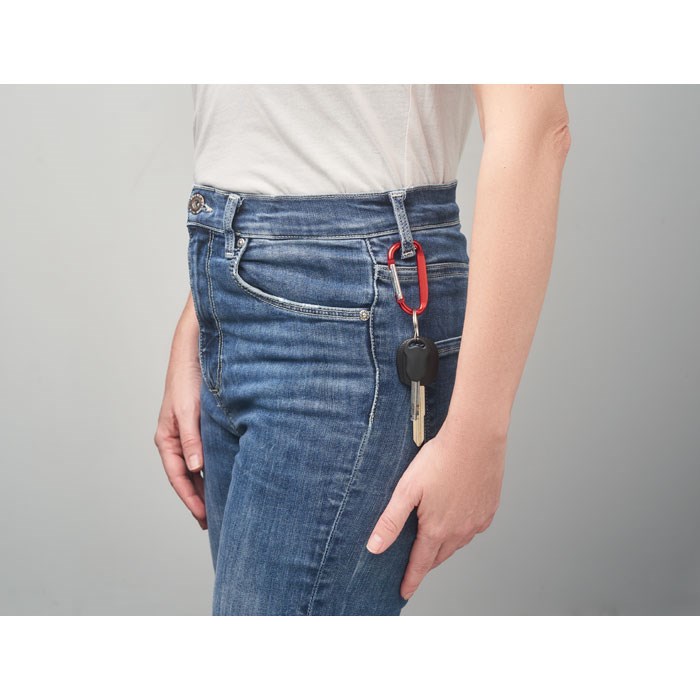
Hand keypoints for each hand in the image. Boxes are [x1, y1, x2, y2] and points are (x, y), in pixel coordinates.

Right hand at [154, 298, 206, 529]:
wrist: (195, 350)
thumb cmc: (189, 378)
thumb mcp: (189, 410)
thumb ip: (191, 439)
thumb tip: (195, 468)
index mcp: (167, 438)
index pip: (178, 478)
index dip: (191, 500)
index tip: (205, 518)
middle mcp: (176, 438)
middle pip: (186, 477)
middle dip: (199, 499)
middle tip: (215, 521)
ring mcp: (188, 432)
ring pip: (196, 466)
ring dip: (206, 484)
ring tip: (221, 504)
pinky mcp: (200, 425)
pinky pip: (204, 453)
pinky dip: (212, 467)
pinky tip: (225, 474)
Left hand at [366, 421, 506, 600]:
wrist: (475, 439)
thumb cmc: (440, 459)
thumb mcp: (407, 490)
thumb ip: (391, 520)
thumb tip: (374, 546)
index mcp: (437, 529)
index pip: (420, 564)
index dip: (411, 579)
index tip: (404, 592)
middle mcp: (460, 531)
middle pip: (440, 555)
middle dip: (426, 562)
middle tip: (416, 565)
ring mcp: (478, 520)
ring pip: (458, 542)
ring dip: (445, 545)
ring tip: (433, 540)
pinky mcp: (490, 508)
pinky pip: (474, 528)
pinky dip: (463, 529)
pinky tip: (457, 519)